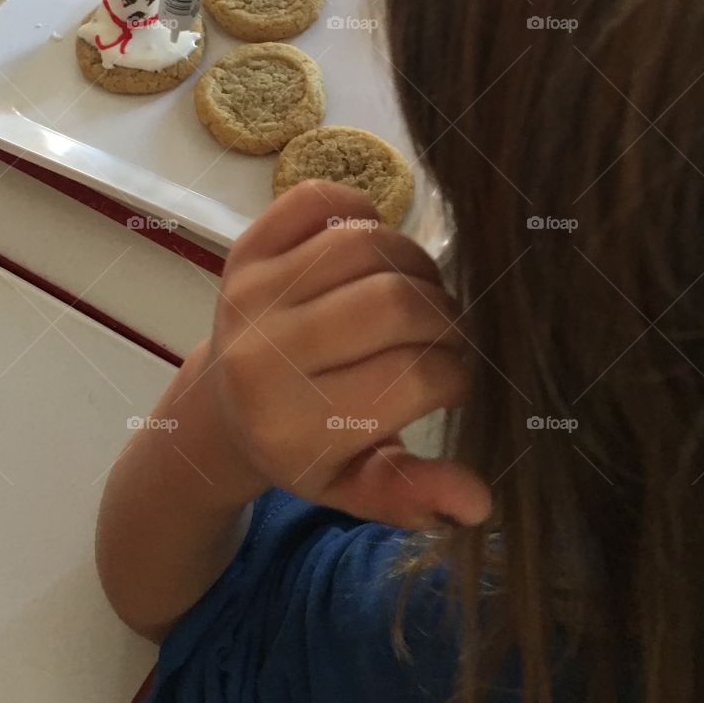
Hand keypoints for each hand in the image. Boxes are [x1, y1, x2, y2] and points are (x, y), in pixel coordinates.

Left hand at [202, 181, 491, 529]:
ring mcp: (250, 293)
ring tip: (421, 295)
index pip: (416, 378)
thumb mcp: (354, 487)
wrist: (223, 411)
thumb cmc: (304, 450)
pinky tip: (373, 254)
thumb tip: (480, 502)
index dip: (457, 373)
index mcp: (296, 425)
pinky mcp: (244, 249)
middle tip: (449, 335)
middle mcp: (265, 355)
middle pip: (397, 303)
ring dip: (416, 264)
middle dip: (446, 317)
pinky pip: (321, 200)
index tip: (458, 380)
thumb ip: (413, 495)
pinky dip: (362, 212)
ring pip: (369, 244)